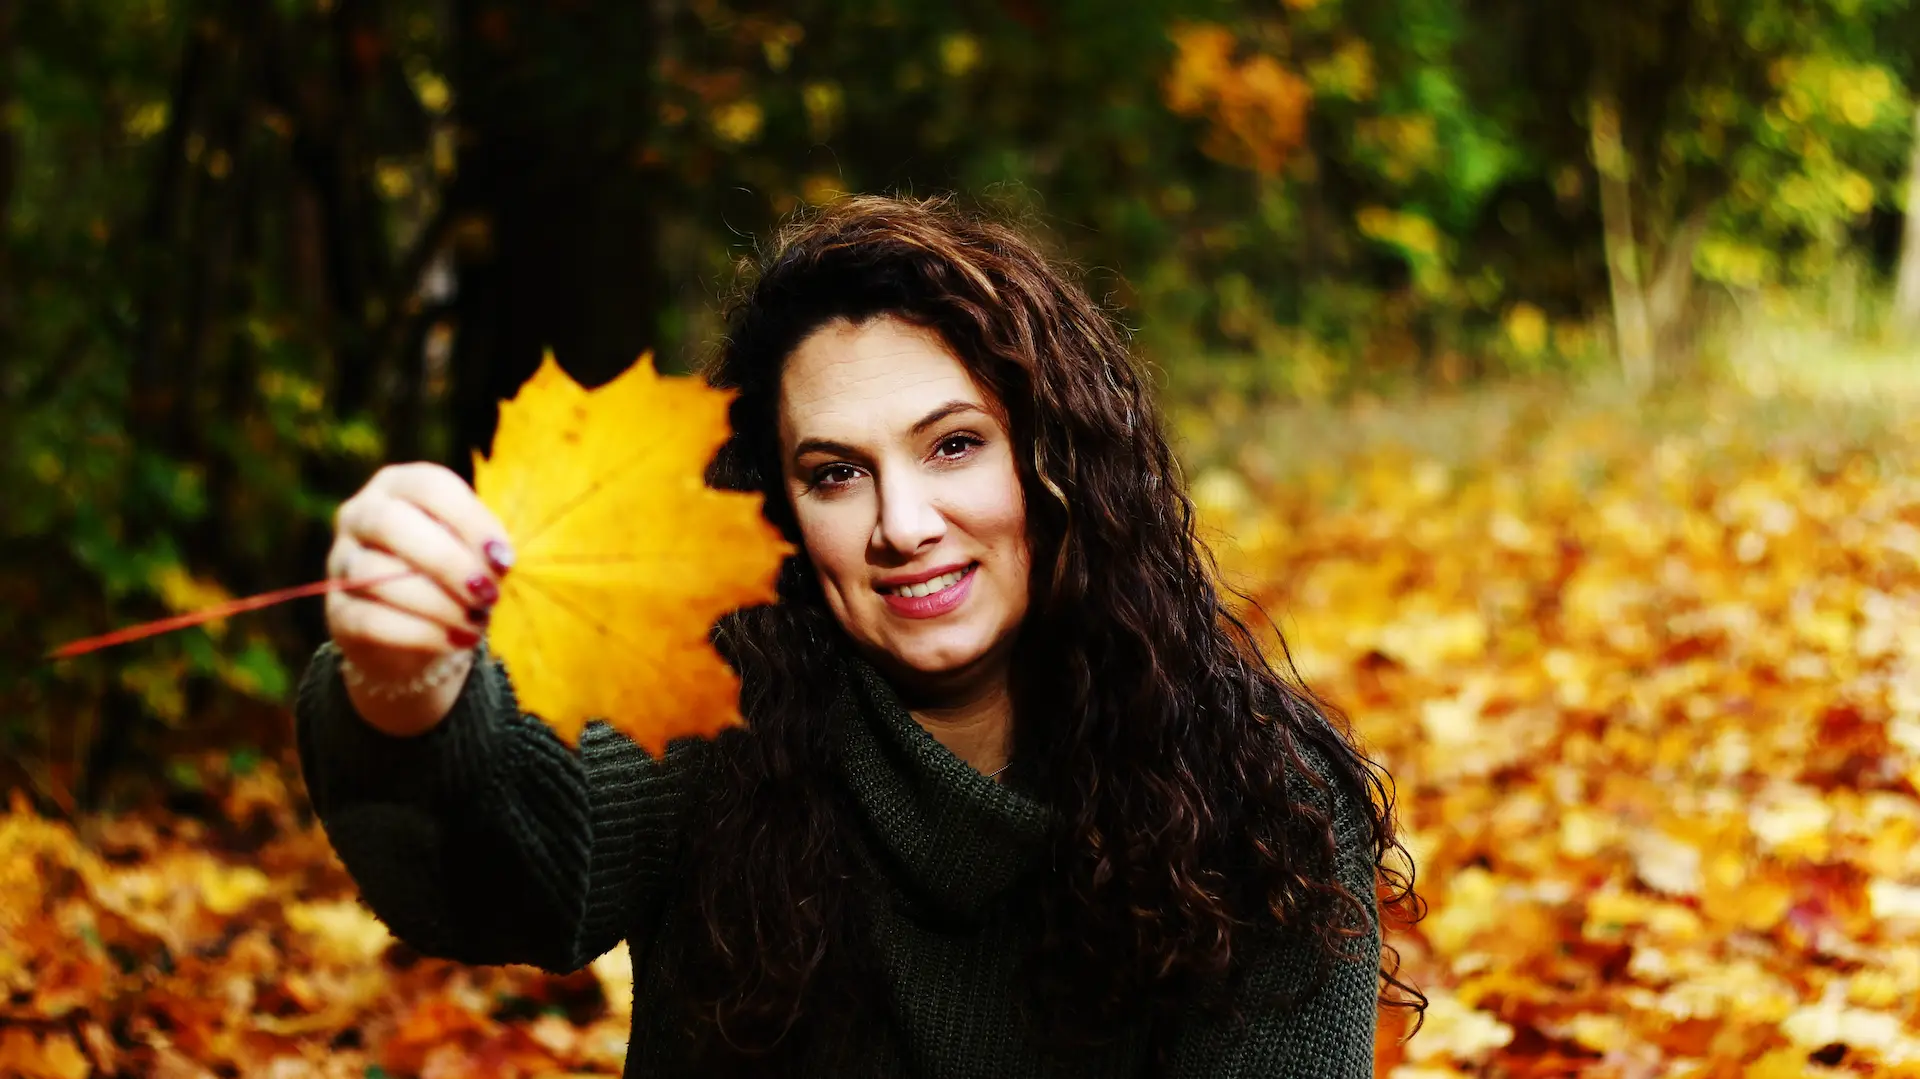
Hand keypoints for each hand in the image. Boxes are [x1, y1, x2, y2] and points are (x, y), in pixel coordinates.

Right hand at [324, 463, 514, 735]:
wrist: (413, 627)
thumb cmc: (449, 572)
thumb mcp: (469, 549)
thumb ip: (481, 547)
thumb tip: (497, 561)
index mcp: (398, 485)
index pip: (430, 487)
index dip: (471, 521)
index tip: (504, 560)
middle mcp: (360, 514)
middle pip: (391, 524)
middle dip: (448, 562)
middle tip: (488, 593)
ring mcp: (341, 561)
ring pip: (376, 575)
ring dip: (437, 603)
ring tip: (475, 621)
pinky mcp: (337, 611)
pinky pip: (370, 620)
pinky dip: (421, 633)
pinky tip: (455, 639)